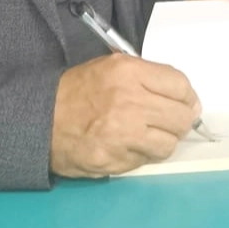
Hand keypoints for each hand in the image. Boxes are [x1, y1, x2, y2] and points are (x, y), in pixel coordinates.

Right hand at [50, 53, 200, 176]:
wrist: (41, 120)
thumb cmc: (77, 91)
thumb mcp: (111, 68)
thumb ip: (147, 76)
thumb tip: (184, 96)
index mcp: (128, 72)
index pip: (180, 85)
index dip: (187, 96)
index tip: (185, 102)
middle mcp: (129, 101)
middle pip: (181, 116)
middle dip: (181, 120)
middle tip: (171, 121)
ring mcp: (123, 134)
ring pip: (169, 143)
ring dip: (164, 140)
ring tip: (150, 135)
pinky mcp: (116, 159)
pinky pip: (148, 160)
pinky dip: (146, 155)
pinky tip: (133, 146)